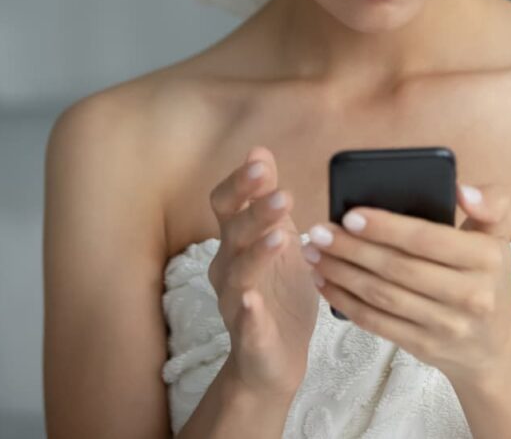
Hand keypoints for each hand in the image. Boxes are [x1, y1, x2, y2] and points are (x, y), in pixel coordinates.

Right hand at [206, 145, 317, 400]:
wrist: (275, 359)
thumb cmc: (277, 294)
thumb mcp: (278, 237)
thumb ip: (266, 198)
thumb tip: (259, 150)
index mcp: (237, 243)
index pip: (227, 206)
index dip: (240, 184)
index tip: (261, 163)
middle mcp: (229, 269)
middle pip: (233, 235)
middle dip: (255, 213)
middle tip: (284, 195)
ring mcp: (236, 304)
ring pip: (238, 276)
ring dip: (256, 254)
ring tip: (280, 237)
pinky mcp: (249, 337)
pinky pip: (245, 324)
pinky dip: (248, 313)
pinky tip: (252, 301)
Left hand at [302, 180, 510, 387]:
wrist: (494, 345)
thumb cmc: (486, 277)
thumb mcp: (497, 236)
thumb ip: (489, 203)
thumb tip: (462, 188)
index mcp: (487, 258)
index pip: (428, 239)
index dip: (386, 227)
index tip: (351, 215)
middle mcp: (471, 295)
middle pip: (398, 267)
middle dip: (352, 249)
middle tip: (319, 232)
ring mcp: (446, 325)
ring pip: (382, 296)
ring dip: (341, 273)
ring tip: (315, 253)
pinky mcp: (424, 347)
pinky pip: (377, 322)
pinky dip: (346, 301)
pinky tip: (325, 282)